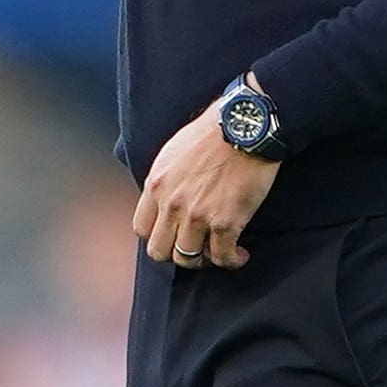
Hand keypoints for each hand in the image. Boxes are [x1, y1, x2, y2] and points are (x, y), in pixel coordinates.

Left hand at [133, 97, 280, 268]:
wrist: (245, 126)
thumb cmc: (213, 132)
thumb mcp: (173, 151)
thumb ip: (165, 179)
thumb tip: (167, 197)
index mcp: (156, 185)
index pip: (141, 228)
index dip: (158, 235)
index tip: (173, 234)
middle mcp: (172, 204)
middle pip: (160, 251)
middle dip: (177, 253)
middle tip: (194, 247)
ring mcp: (197, 216)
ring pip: (188, 259)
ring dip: (204, 259)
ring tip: (218, 251)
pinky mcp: (226, 223)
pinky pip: (223, 257)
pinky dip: (232, 260)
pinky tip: (239, 254)